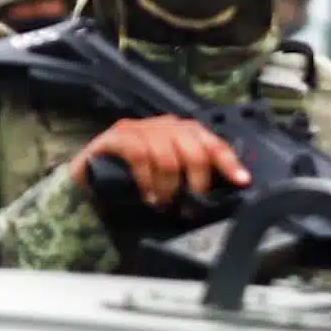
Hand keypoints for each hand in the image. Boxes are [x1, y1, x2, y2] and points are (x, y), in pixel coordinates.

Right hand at [80, 116, 248, 209]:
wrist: (89, 177)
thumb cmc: (133, 179)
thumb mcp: (169, 177)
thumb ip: (191, 177)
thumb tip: (220, 193)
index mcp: (181, 132)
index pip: (212, 142)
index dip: (228, 161)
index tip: (241, 181)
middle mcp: (163, 125)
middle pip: (193, 148)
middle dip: (196, 181)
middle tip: (189, 205)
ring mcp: (138, 128)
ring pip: (167, 155)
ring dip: (168, 186)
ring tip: (163, 203)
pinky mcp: (115, 137)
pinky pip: (139, 155)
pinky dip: (146, 180)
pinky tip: (146, 195)